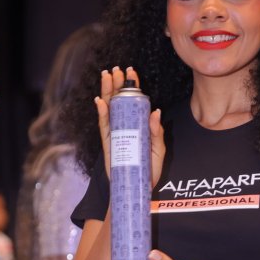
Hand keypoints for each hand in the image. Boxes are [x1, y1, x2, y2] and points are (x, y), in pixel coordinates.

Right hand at [95, 66, 165, 187]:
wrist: (138, 190)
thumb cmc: (149, 171)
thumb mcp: (158, 150)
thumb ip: (157, 133)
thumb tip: (156, 112)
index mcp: (137, 126)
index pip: (133, 102)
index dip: (131, 86)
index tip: (131, 71)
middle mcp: (124, 127)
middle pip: (118, 101)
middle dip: (116, 84)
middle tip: (115, 69)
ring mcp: (115, 135)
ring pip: (109, 110)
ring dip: (107, 92)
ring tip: (106, 76)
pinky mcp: (108, 145)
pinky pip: (104, 127)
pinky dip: (102, 114)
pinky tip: (100, 101)